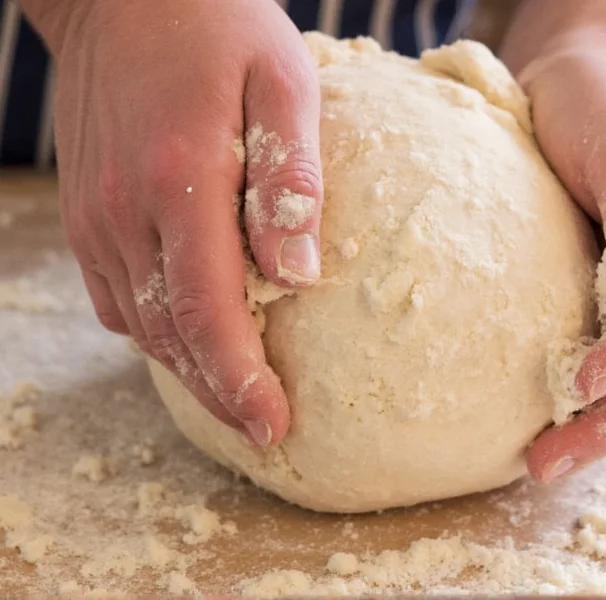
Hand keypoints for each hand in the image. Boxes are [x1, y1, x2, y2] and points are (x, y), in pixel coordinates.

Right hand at [51, 0, 322, 445]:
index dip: (241, 377)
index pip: (208, 309)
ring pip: (140, 323)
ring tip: (234, 400)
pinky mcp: (88, 212)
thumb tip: (299, 274)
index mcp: (181, 180)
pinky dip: (154, 333)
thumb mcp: (282, 82)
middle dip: (220, 392)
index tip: (275, 424)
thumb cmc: (219, 28)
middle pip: (172, 333)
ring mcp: (97, 216)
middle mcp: (126, 211)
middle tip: (264, 430)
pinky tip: (187, 343)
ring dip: (188, 370)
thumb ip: (290, 178)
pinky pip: (116, 296)